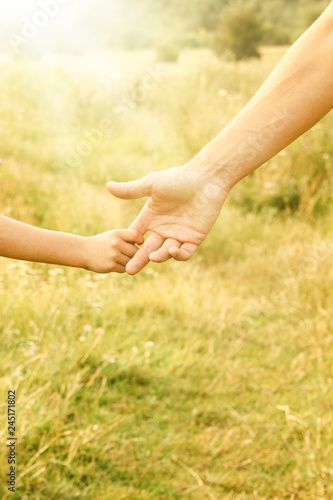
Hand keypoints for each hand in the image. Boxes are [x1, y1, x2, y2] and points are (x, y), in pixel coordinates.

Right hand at [83, 229, 143, 273]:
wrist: (82, 251)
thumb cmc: (101, 243)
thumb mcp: (112, 236)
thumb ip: (127, 239)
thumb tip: (144, 248)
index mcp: (117, 234)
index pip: (137, 236)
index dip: (140, 241)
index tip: (138, 244)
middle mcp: (116, 243)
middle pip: (136, 251)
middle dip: (133, 254)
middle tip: (127, 254)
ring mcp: (113, 255)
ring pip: (130, 262)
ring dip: (128, 262)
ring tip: (119, 259)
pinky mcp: (110, 266)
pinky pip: (124, 269)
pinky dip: (121, 268)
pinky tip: (114, 264)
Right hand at [107, 164, 229, 274]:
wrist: (206, 179)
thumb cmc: (179, 178)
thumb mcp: (152, 185)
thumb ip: (131, 190)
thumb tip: (108, 186)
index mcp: (151, 217)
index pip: (136, 235)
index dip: (128, 245)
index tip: (118, 254)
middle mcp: (164, 228)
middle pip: (148, 248)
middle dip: (138, 260)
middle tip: (129, 271)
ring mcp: (179, 234)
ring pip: (166, 252)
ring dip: (159, 256)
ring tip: (152, 257)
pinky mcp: (194, 238)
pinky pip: (185, 252)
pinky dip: (178, 255)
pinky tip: (172, 250)